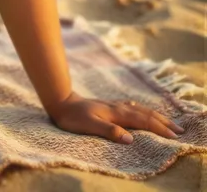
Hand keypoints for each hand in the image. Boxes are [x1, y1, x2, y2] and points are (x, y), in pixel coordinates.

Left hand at [48, 91, 184, 143]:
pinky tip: (140, 110)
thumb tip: (131, 139)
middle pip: (145, 113)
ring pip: (140, 109)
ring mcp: (113, 105)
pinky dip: (142, 110)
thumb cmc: (73, 116)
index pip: (143, 121)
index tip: (175, 136)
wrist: (60, 101)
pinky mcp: (108, 106)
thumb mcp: (89, 125)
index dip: (159, 128)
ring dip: (155, 115)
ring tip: (167, 121)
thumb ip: (109, 131)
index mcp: (116, 113)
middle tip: (180, 130)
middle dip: (163, 122)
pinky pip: (131, 107)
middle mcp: (118, 108)